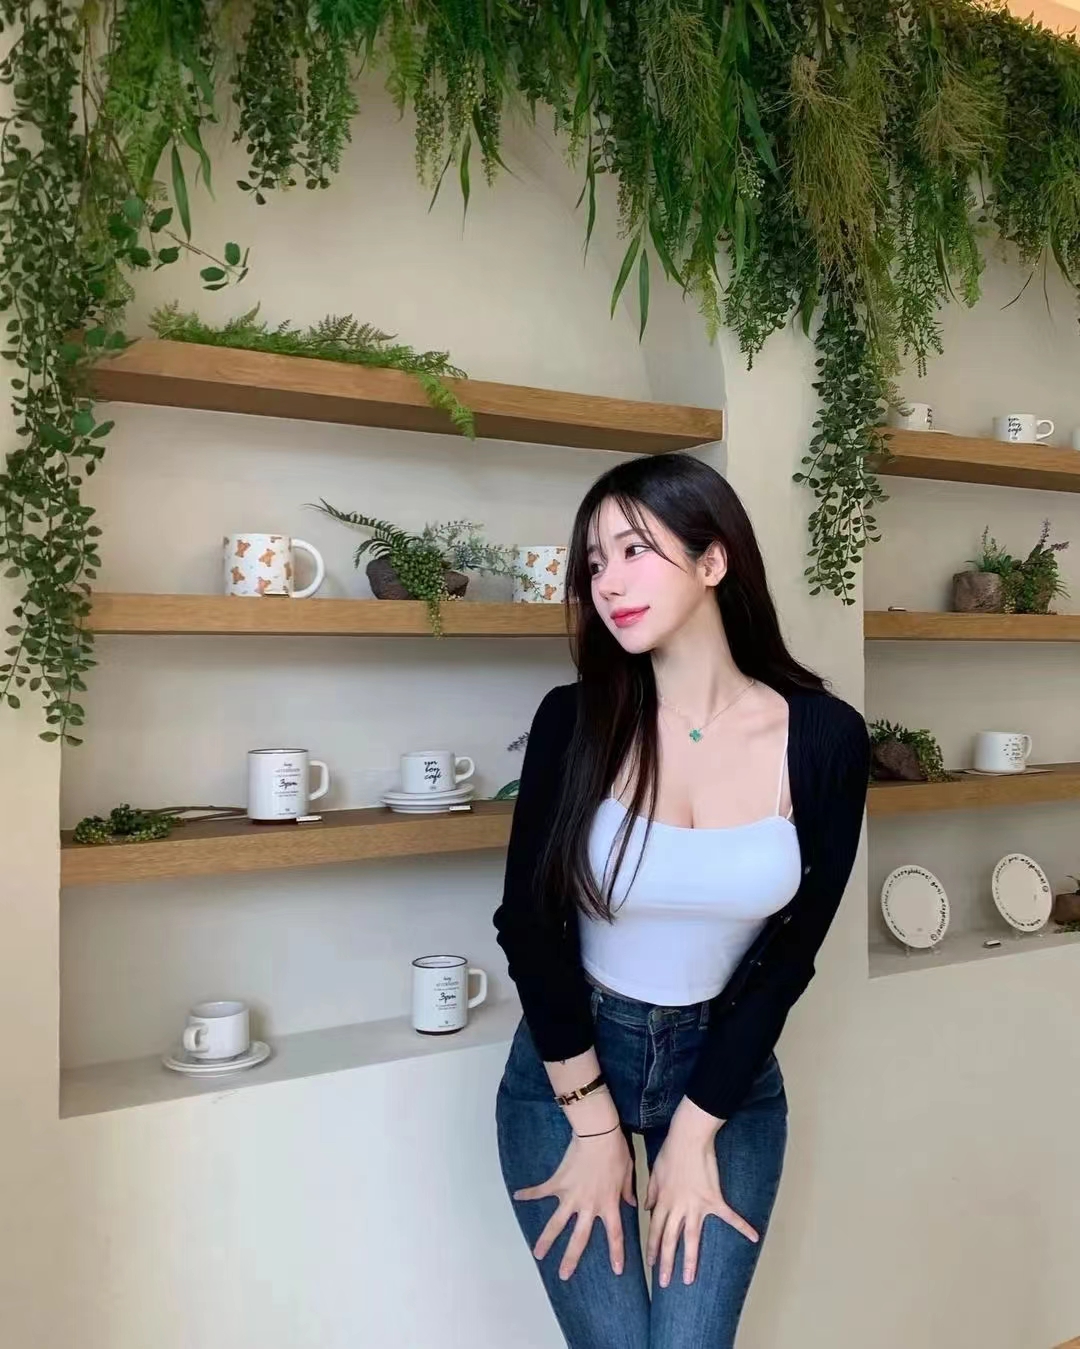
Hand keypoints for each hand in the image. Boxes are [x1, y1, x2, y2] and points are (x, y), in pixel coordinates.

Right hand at [513, 1128, 635, 1280]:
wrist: (598, 1133)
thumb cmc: (616, 1151)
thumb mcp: (628, 1172)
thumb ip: (628, 1191)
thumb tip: (632, 1204)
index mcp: (608, 1204)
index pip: (614, 1234)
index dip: (616, 1253)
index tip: (617, 1271)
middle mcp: (589, 1206)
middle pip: (579, 1238)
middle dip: (571, 1258)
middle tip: (563, 1276)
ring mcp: (571, 1196)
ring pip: (557, 1223)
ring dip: (546, 1239)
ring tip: (536, 1254)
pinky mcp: (559, 1183)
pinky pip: (542, 1190)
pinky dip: (529, 1193)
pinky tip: (517, 1196)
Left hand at [644, 1099, 757, 1288]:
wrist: (689, 1137)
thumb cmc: (671, 1151)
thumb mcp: (655, 1172)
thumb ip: (652, 1193)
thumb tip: (648, 1208)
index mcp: (664, 1201)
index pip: (655, 1230)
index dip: (653, 1248)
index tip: (652, 1265)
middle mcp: (678, 1207)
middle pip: (670, 1240)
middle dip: (667, 1263)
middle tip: (666, 1283)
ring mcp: (696, 1205)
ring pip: (692, 1238)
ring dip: (690, 1260)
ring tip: (690, 1279)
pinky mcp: (713, 1199)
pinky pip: (730, 1216)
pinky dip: (743, 1226)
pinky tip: (754, 1237)